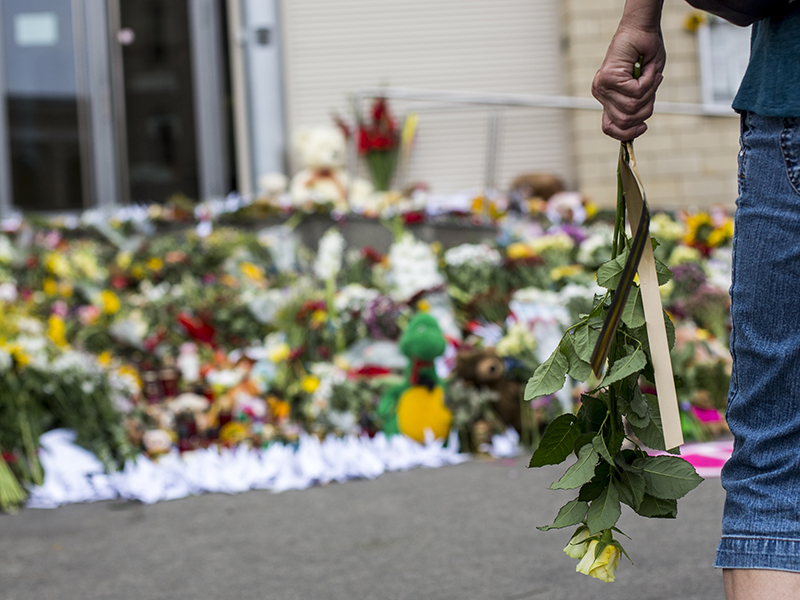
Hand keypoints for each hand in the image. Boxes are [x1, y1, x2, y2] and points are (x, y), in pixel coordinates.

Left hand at [592, 24, 665, 140]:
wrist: (641, 30)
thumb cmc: (645, 55)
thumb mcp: (643, 87)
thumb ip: (638, 106)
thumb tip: (638, 127)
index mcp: (607, 99)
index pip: (609, 128)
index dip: (627, 133)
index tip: (642, 128)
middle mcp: (601, 93)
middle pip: (625, 121)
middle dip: (646, 109)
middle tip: (653, 89)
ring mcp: (603, 86)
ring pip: (632, 107)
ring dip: (650, 92)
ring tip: (651, 75)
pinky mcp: (609, 77)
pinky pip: (636, 91)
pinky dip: (649, 81)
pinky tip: (649, 68)